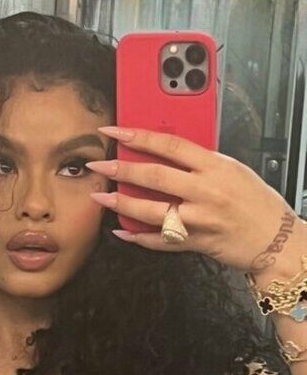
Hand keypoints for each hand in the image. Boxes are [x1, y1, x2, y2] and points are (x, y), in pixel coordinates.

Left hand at [86, 125, 303, 274]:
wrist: (274, 238)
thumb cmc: (257, 203)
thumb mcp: (233, 170)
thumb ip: (201, 163)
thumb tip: (166, 154)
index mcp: (215, 166)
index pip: (170, 145)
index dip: (139, 136)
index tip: (116, 132)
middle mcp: (206, 191)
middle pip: (155, 176)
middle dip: (121, 169)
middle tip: (99, 166)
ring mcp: (199, 219)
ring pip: (152, 211)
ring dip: (122, 204)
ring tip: (101, 197)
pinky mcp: (195, 242)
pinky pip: (160, 241)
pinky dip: (138, 237)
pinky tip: (121, 231)